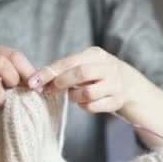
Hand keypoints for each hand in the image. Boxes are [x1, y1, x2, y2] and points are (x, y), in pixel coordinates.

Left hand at [26, 46, 144, 112]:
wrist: (129, 84)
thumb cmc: (96, 73)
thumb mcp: (84, 64)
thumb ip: (63, 69)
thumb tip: (36, 79)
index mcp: (96, 54)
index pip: (69, 61)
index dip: (49, 72)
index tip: (33, 82)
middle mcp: (108, 67)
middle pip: (80, 74)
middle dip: (60, 83)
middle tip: (49, 90)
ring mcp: (115, 85)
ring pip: (88, 93)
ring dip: (73, 97)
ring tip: (70, 96)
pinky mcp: (117, 101)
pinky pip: (94, 106)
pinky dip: (84, 106)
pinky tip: (82, 102)